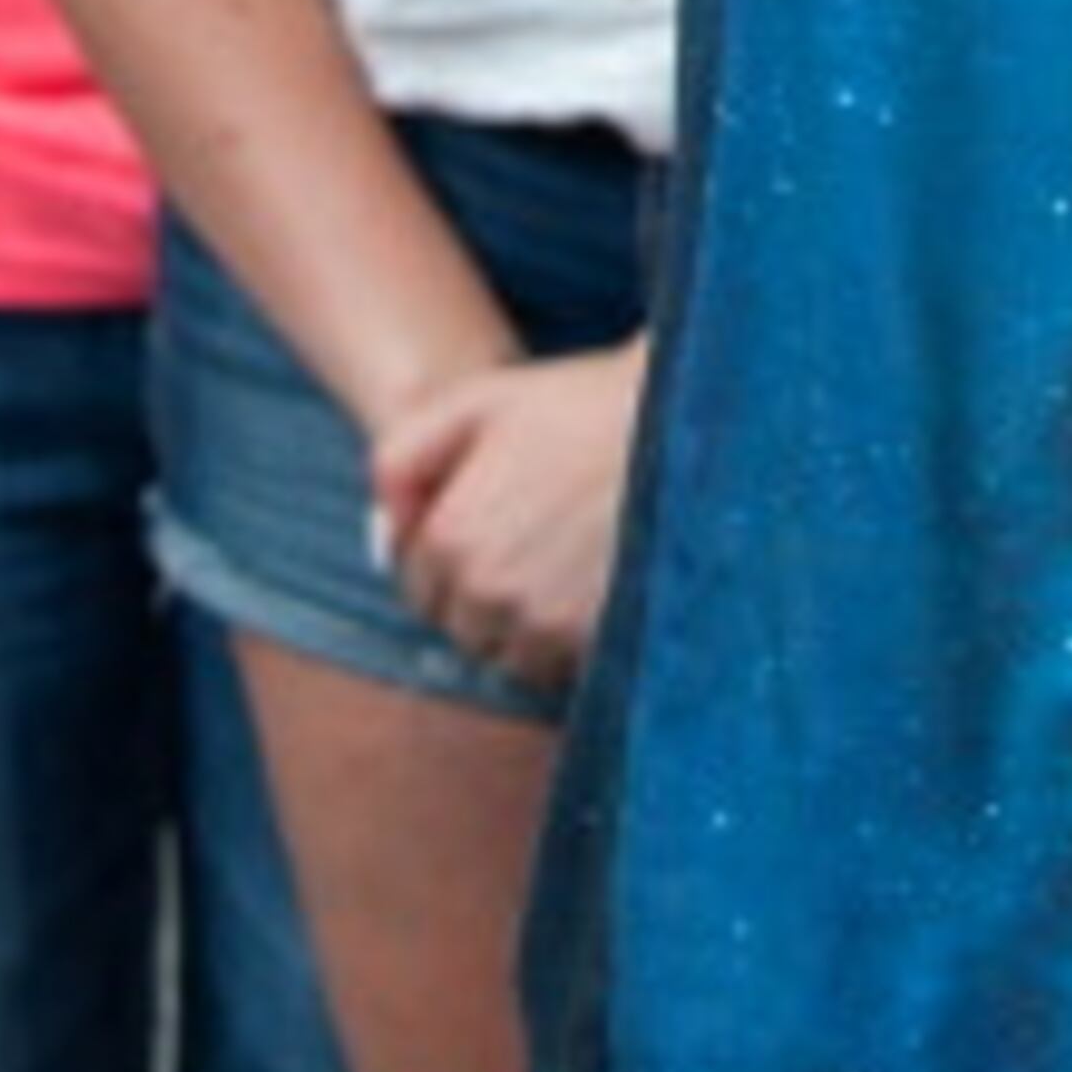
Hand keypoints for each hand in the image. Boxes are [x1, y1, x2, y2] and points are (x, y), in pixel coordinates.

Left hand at [367, 339, 643, 698]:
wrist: (690, 416)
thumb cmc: (584, 402)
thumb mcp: (480, 402)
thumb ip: (404, 456)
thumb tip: (380, 533)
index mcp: (452, 536)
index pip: (421, 590)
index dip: (453, 562)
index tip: (497, 528)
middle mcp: (490, 591)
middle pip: (465, 630)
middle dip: (487, 599)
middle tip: (538, 543)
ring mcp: (547, 623)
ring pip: (513, 657)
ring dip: (529, 628)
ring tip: (572, 566)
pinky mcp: (601, 642)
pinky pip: (564, 670)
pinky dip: (573, 643)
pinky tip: (600, 587)